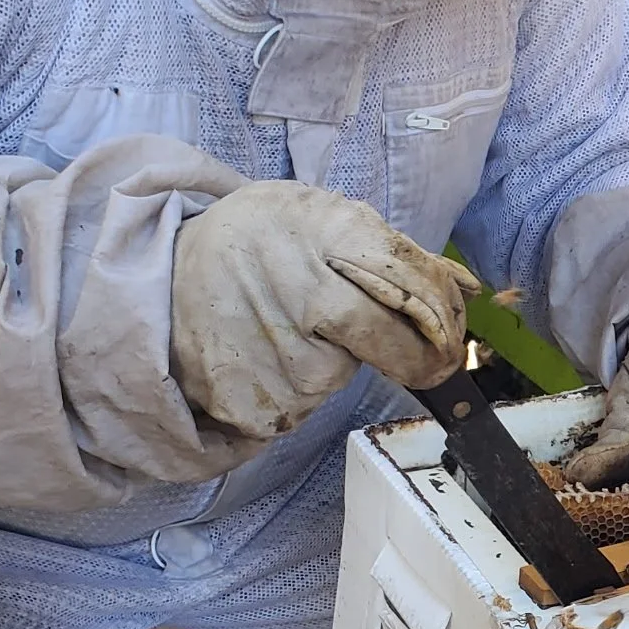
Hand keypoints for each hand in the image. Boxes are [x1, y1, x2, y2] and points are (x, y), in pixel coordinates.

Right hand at [171, 182, 475, 438]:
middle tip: (412, 356)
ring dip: (332, 364)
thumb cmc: (255, 243)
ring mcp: (276, 357)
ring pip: (338, 379)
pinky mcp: (253, 406)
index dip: (441, 321)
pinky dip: (294, 390)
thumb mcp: (321, 219)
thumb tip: (470, 290)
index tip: (451, 339)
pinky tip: (264, 357)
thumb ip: (399, 254)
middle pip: (387, 345)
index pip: (411, 288)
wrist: (158, 278)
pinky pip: (300, 408)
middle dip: (412, 356)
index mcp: (325, 239)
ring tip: (288, 330)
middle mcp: (303, 297)